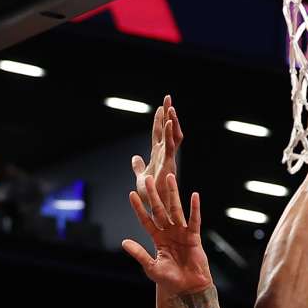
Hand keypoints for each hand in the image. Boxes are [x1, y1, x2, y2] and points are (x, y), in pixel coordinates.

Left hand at [122, 173, 212, 295]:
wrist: (187, 289)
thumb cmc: (169, 280)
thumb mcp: (150, 267)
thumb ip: (139, 253)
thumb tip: (124, 242)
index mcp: (157, 239)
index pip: (146, 220)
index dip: (139, 208)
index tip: (131, 194)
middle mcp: (169, 232)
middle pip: (160, 210)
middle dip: (154, 195)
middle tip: (148, 179)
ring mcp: (182, 233)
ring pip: (176, 210)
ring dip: (173, 194)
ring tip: (170, 178)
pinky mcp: (194, 237)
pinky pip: (194, 220)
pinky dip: (195, 208)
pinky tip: (194, 195)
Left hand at [131, 95, 183, 224]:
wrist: (155, 210)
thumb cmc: (151, 196)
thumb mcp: (141, 177)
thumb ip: (138, 167)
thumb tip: (135, 157)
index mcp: (159, 156)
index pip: (159, 134)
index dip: (159, 120)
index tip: (160, 106)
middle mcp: (165, 155)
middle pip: (167, 130)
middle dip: (168, 114)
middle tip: (168, 97)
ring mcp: (168, 159)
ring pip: (172, 136)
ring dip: (172, 121)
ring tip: (171, 106)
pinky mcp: (169, 165)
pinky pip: (171, 146)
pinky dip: (171, 133)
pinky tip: (170, 121)